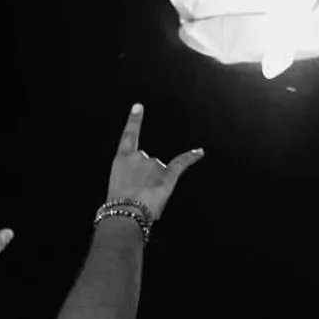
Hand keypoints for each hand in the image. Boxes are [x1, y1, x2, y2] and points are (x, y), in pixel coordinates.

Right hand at [108, 103, 203, 219]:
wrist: (126, 212)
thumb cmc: (119, 204)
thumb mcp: (118, 185)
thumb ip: (132, 177)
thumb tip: (146, 182)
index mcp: (122, 158)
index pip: (129, 135)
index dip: (135, 120)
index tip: (139, 106)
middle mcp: (139, 156)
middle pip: (147, 165)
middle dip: (144, 180)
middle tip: (135, 196)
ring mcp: (154, 164)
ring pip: (159, 174)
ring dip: (154, 186)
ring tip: (144, 199)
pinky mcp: (168, 176)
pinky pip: (182, 163)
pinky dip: (192, 157)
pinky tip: (200, 152)